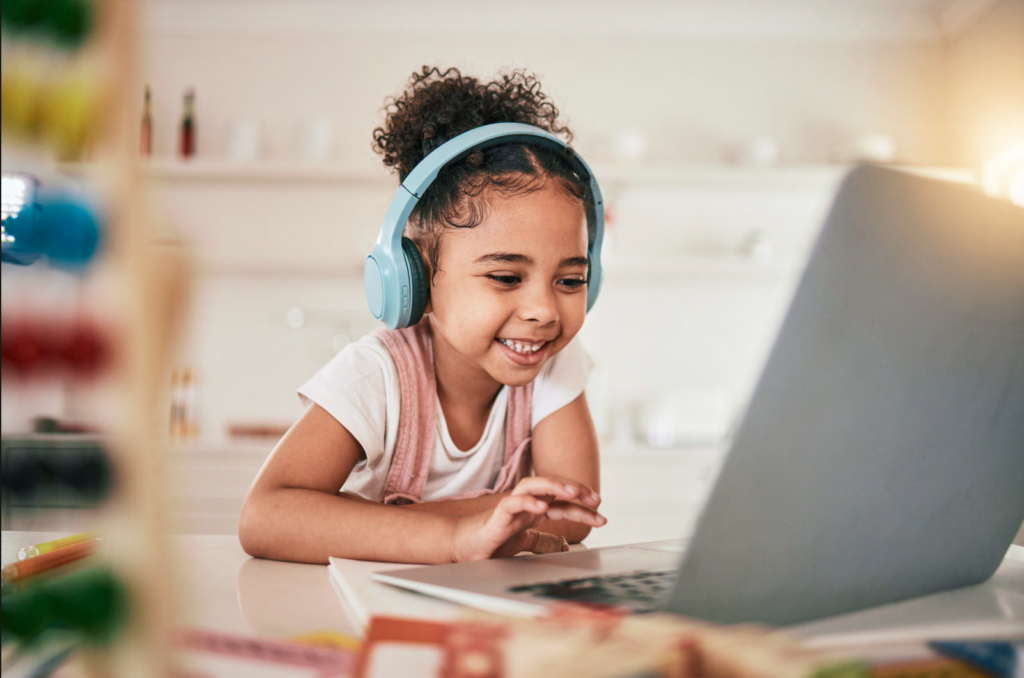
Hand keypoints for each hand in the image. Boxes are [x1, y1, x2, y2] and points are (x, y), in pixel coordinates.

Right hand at [449, 477, 605, 562]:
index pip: (562, 503)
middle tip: (596, 500)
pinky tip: (542, 507)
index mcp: (533, 509)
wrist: (463, 547)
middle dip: (575, 490)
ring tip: (573, 493)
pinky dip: (528, 502)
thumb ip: (542, 541)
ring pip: (533, 485)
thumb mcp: (524, 543)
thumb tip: (563, 545)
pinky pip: (513, 503)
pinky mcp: (496, 515)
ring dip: (554, 486)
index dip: (582, 507)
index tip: (602, 517)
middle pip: (552, 488)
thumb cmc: (491, 541)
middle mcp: (525, 503)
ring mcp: (511, 506)